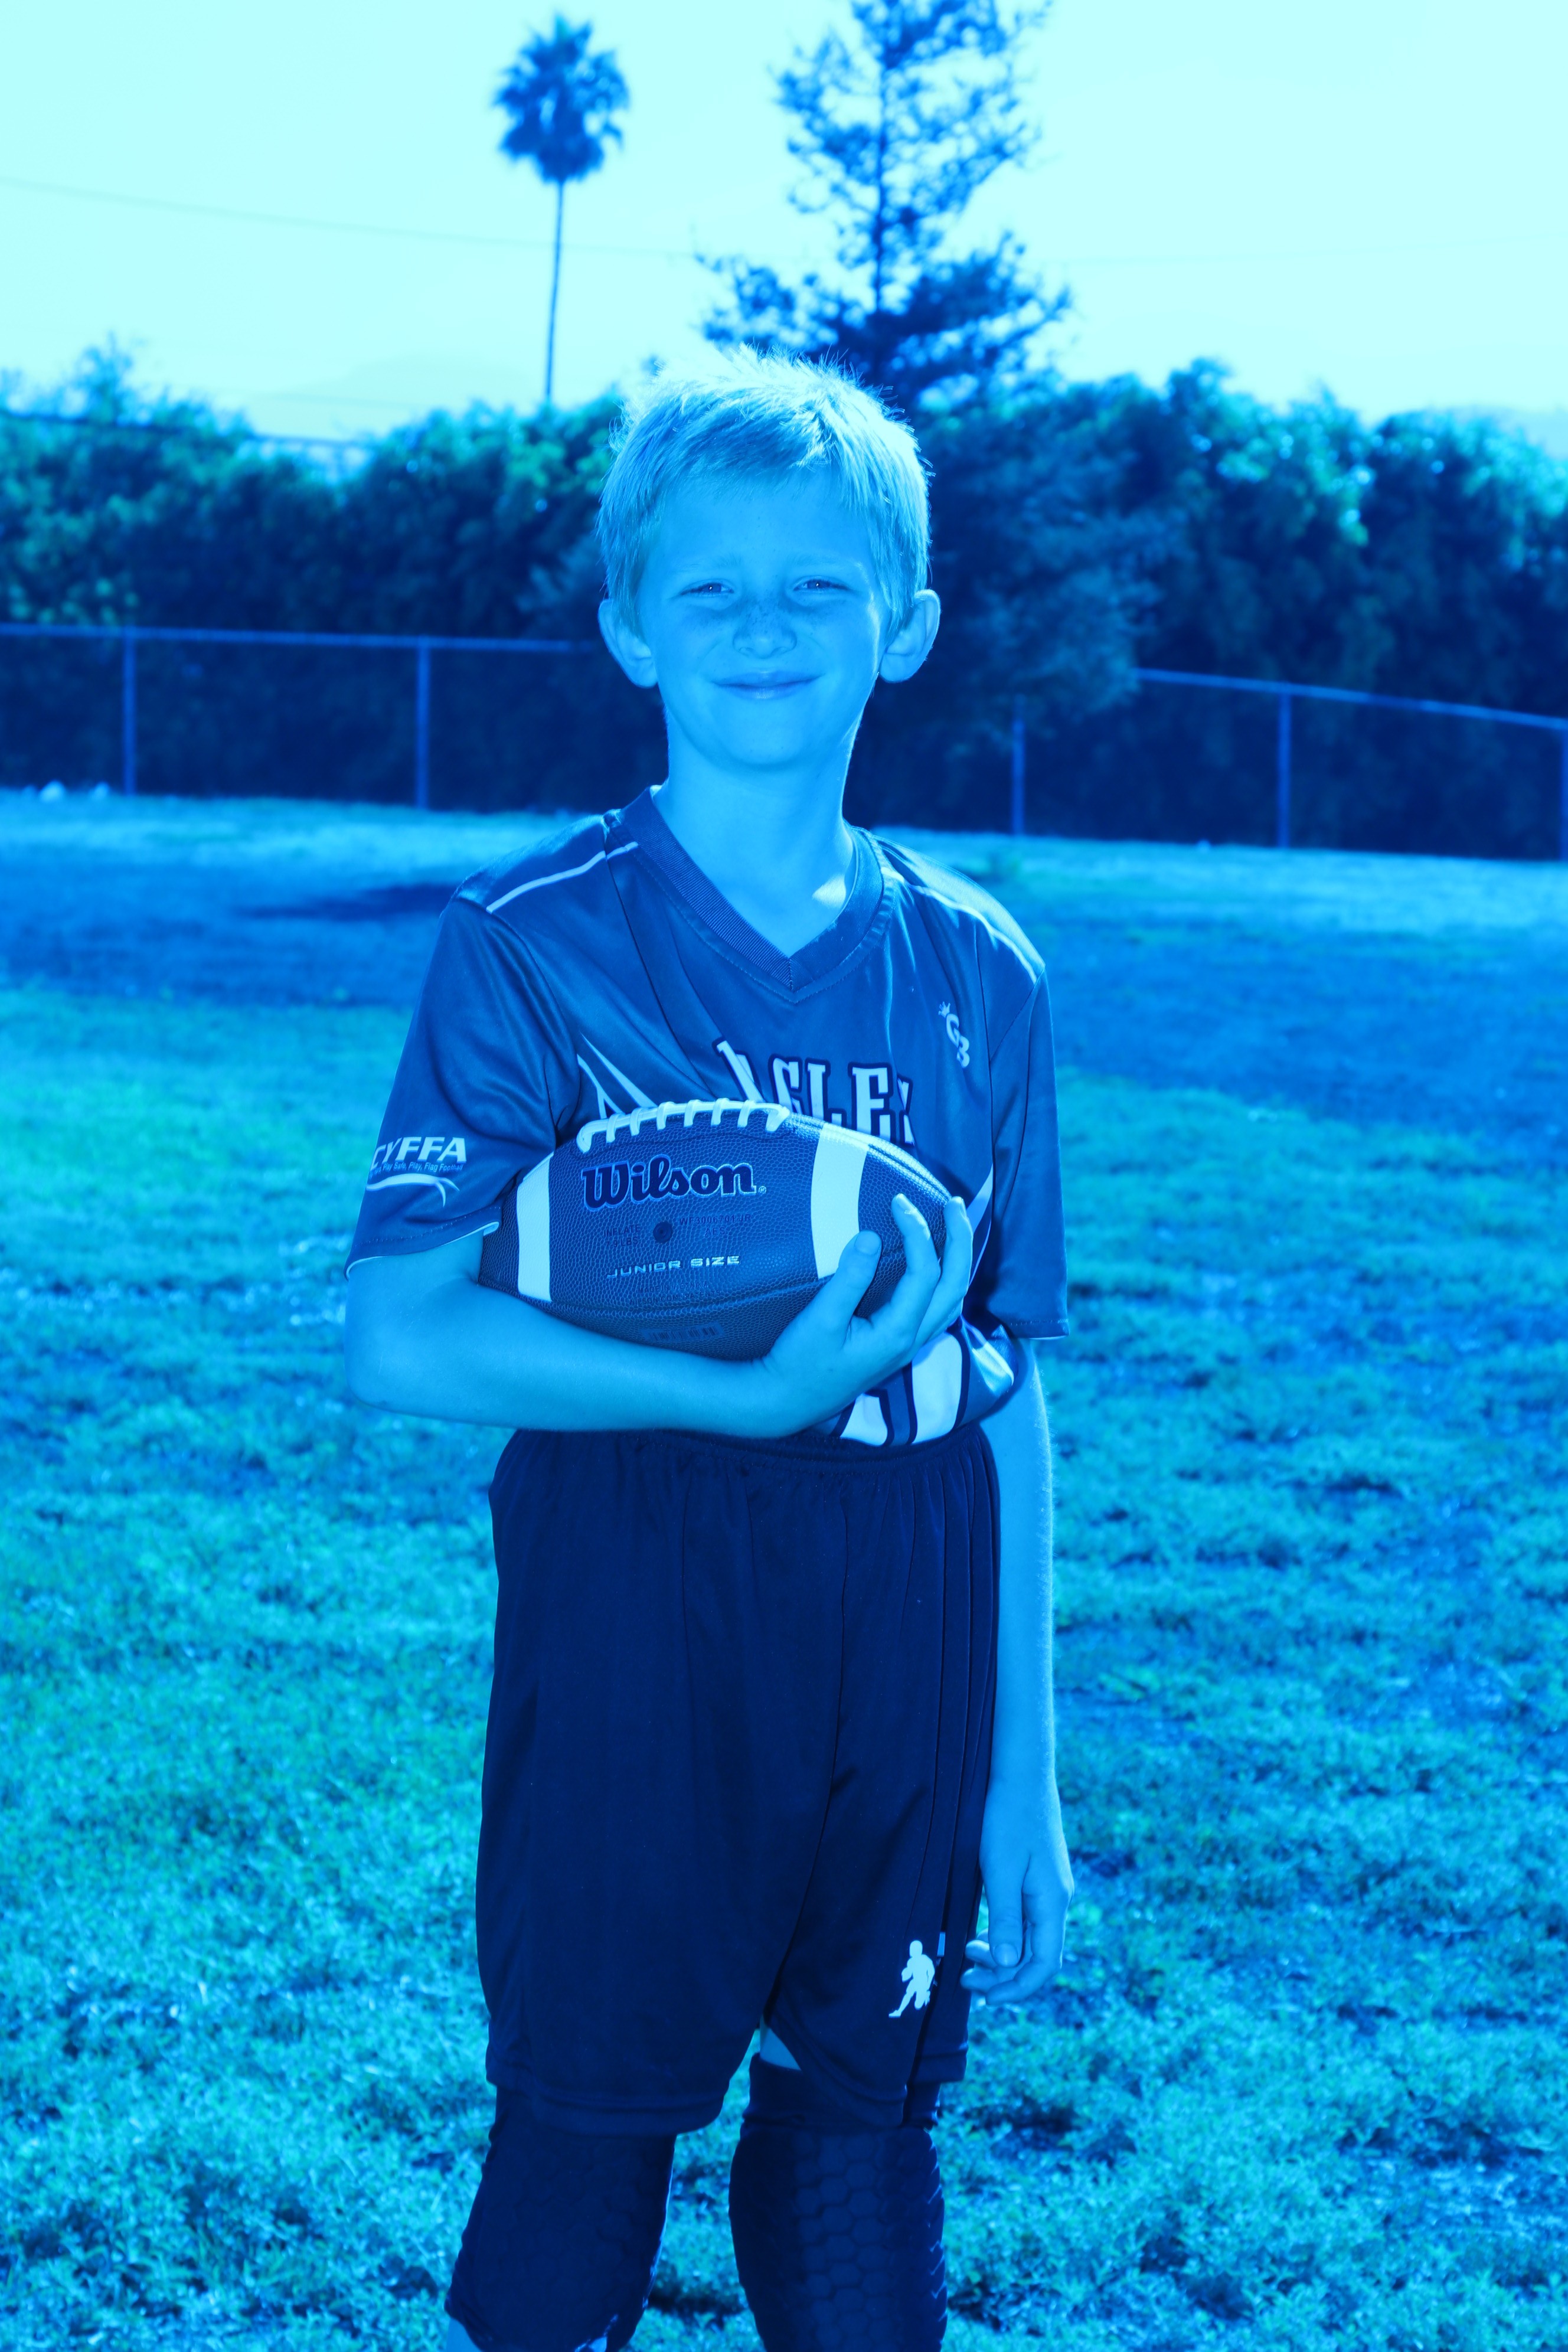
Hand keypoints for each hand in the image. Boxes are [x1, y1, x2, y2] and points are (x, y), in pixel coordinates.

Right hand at [742, 1192, 971, 1438]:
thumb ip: (849, 1280)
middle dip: (959, 1242)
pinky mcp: (896, 1344)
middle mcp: (911, 1340)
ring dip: (956, 1260)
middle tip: (952, 1203)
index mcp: (897, 1332)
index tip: (898, 1202)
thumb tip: (871, 1236)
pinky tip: (929, 1261)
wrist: (788, 1401)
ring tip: (950, 1224)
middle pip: (954, 1285)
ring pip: (950, 1299)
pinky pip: (935, 1307)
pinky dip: (941, 1278)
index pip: (925, 1274)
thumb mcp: (820, 1320)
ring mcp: (907, 1345)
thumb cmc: (800, 1362)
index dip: (918, 1232)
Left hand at [960, 1775, 1072, 2005]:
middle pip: (1037, 1956)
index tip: (985, 1998)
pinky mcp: (1037, 1878)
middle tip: (965, 1979)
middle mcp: (1055, 1899)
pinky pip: (1024, 1920)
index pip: (1045, 1964)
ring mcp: (1048, 1888)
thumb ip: (1004, 1918)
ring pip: (1030, 1939)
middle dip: (1004, 1976)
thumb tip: (1007, 1965)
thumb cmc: (1008, 1817)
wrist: (1021, 1773)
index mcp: (1051, 1901)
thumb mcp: (1000, 1869)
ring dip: (1001, 1957)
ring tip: (966, 1958)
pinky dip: (1004, 1936)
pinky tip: (980, 1935)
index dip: (1018, 1988)